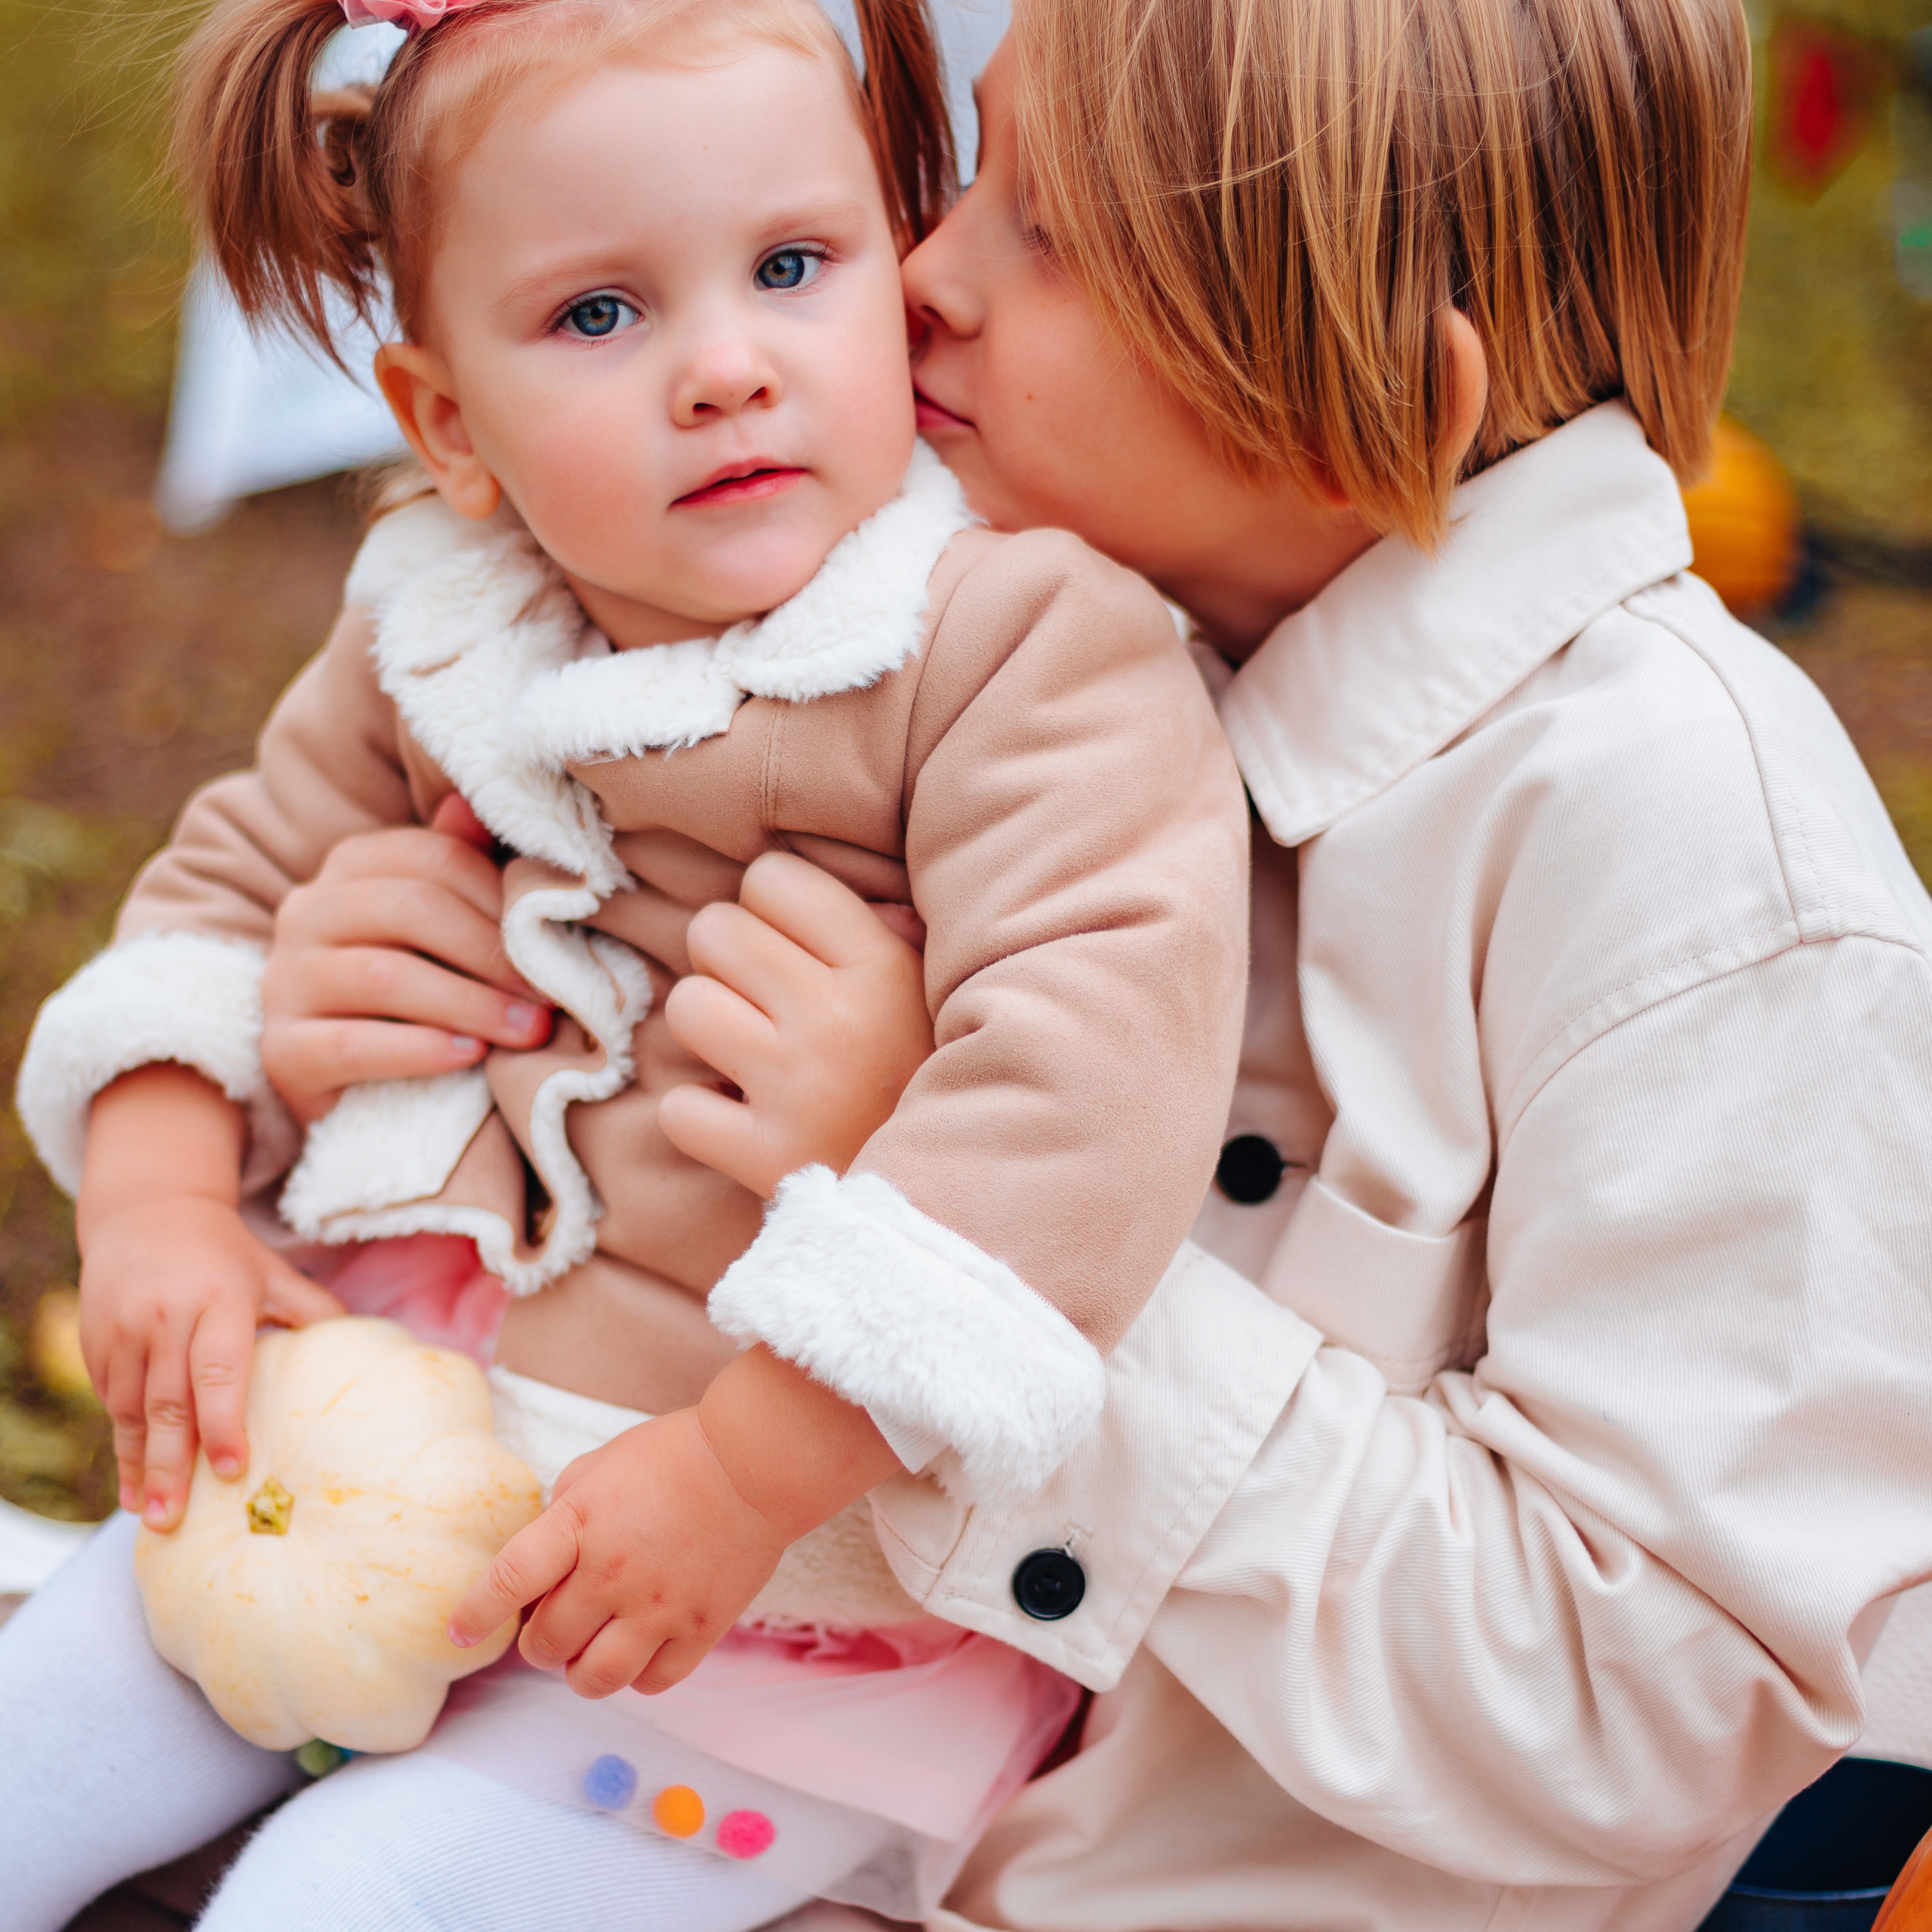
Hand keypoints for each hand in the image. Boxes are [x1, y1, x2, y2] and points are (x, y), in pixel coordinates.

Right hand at [77, 1066, 343, 1528]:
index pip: (220, 1371)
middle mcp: (167, 1317)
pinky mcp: (95, 1342)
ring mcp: (125, 1331)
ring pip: (131, 1410)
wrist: (148, 1213)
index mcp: (220, 1300)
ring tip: (152, 1515)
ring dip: (139, 1466)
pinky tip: (133, 1483)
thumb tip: (370, 1348)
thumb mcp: (274, 1274)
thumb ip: (315, 1312)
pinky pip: (109, 1402)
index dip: (224, 1423)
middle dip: (171, 1465)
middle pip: (169, 1402)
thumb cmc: (227, 1254)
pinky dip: (121, 1445)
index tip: (232, 1470)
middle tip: (174, 1520)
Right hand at [261, 794, 552, 1124]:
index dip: (501, 900)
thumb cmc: (420, 992)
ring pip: (385, 976)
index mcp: (351, 866)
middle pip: (410, 909)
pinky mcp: (281, 1051)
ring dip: (472, 1004)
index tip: (554, 944)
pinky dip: (422, 1050)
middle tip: (549, 997)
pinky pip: (355, 1045)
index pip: (434, 859)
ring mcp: (285, 981)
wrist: (360, 1086)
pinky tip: (470, 1057)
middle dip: (492, 955)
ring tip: (527, 1031)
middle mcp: (306, 911)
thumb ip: (458, 865)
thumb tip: (470, 804)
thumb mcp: (444, 927)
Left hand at [449, 1347, 899, 1694]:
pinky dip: (637, 1675)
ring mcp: (658, 1607)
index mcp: (580, 1524)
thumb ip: (563, 1515)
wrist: (756, 1463)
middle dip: (537, 1643)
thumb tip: (541, 1563)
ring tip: (590, 1651)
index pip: (509, 1581)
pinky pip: (653, 1682)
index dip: (476, 1613)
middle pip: (545, 1644)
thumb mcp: (600, 1466)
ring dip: (579, 1672)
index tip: (459, 1631)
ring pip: (594, 1679)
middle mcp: (613, 1573)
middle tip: (551, 1628)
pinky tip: (640, 1651)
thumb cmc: (675, 1454)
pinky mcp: (702, 1628)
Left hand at [657, 852, 933, 1197]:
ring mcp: (797, 1091)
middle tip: (767, 1003)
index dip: (771, 909)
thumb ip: (877, 927)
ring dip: (709, 1029)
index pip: (770, 878)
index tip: (796, 950)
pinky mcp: (764, 1160)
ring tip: (754, 1054)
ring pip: (685, 1007)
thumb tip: (796, 886)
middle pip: (713, 930)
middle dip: (729, 961)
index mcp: (882, 966)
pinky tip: (744, 1118)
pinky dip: (701, 1116)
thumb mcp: (927, 987)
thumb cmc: (929, 1074)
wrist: (952, 1200)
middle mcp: (836, 1021)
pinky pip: (678, 1108)